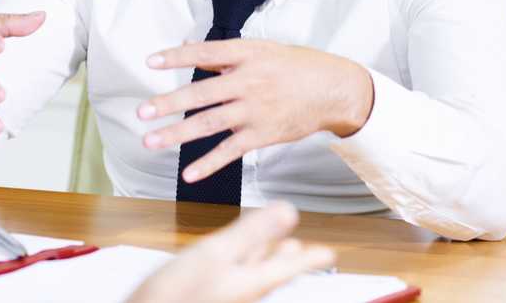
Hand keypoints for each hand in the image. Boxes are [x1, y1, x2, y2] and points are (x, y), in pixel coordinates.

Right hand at [126, 201, 333, 302]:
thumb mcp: (217, 254)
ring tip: (277, 248)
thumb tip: (290, 211)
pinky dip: (240, 260)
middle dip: (288, 258)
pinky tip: (230, 257)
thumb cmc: (176, 295)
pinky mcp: (206, 295)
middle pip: (273, 271)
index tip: (329, 253)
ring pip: (252, 272)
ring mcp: (224, 295)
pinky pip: (232, 275)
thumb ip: (253, 232)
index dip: (311, 258)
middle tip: (303, 249)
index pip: (290, 268)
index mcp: (252, 282)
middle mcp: (242, 292)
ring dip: (265, 256)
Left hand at [138, 40, 373, 183]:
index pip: (206, 53)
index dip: (178, 56)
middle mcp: (249, 81)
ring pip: (210, 123)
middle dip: (169, 103)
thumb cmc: (297, 67)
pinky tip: (189, 173)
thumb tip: (190, 46)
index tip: (151, 61)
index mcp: (247, 55)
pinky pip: (231, 151)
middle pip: (202, 93)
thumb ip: (225, 54)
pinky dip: (209, 163)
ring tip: (151, 141)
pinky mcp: (263, 134)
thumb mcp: (262, 50)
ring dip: (178, 134)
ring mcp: (255, 110)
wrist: (333, 90)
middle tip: (142, 112)